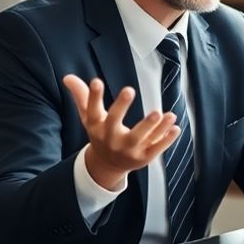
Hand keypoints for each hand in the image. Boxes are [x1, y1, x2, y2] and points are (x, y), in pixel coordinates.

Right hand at [63, 75, 180, 189]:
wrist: (108, 166)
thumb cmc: (101, 135)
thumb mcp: (90, 117)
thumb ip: (82, 96)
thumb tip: (67, 77)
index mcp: (97, 127)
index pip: (92, 110)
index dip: (94, 96)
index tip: (96, 80)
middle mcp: (111, 139)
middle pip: (114, 123)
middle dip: (121, 107)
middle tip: (129, 90)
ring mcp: (128, 150)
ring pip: (141, 137)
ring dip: (154, 126)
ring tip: (164, 113)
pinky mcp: (144, 158)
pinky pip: (156, 149)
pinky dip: (167, 140)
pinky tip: (175, 128)